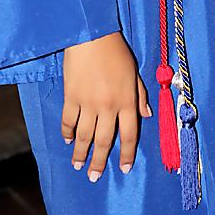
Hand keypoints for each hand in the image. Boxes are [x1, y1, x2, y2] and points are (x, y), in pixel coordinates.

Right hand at [61, 32, 151, 180]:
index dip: (126, 154)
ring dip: (81, 153)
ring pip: (84, 136)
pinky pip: (68, 121)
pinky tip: (68, 140)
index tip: (124, 169)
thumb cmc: (117, 52)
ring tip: (78, 165)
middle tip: (93, 177)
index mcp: (127, 101)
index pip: (129, 135)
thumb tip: (146, 115)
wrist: (93, 36)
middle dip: (99, 162)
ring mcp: (88, 103)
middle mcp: (108, 106)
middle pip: (104, 141)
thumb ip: (140, 96)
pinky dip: (67, 133)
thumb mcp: (135, 73)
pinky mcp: (71, 97)